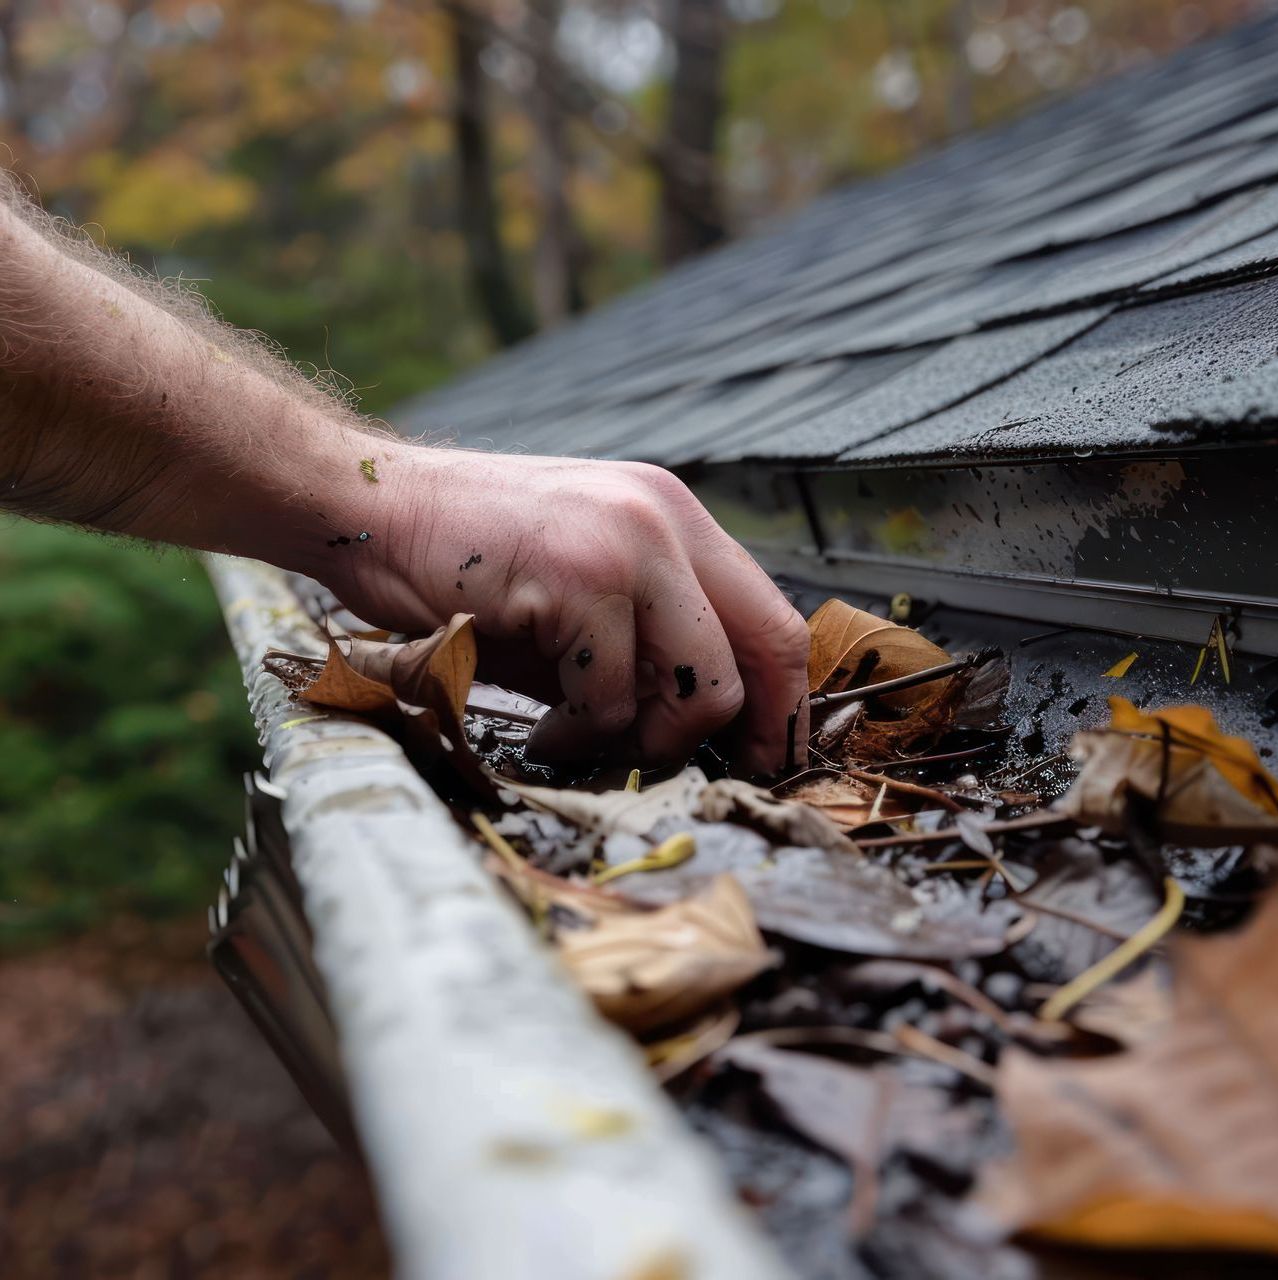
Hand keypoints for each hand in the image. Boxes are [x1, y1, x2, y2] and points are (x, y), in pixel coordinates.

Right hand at [321, 444, 809, 774]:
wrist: (368, 509)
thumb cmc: (468, 561)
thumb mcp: (579, 590)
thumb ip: (647, 641)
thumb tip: (704, 728)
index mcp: (676, 517)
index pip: (776, 617)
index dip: (783, 700)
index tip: (765, 755)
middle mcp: (666, 520)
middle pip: (761, 655)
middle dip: (726, 732)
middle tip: (664, 757)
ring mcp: (627, 545)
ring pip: (699, 688)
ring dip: (640, 738)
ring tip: (578, 731)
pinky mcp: (577, 580)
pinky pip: (611, 700)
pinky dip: (577, 734)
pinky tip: (542, 724)